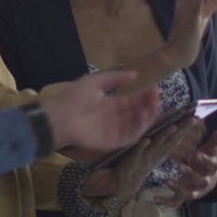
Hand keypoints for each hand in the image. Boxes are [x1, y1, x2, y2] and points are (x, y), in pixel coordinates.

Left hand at [42, 71, 157, 151]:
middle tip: (157, 96)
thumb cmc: (73, 97)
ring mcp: (113, 130)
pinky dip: (139, 128)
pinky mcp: (112, 142)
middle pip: (136, 112)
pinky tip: (144, 116)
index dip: (143, 95)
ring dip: (146, 116)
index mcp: (109, 104)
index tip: (154, 87)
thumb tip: (135, 74)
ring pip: (135, 124)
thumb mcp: (95, 82)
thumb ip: (115, 78)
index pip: (131, 101)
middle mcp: (113, 118)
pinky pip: (129, 136)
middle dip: (148, 104)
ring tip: (154, 105)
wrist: (59, 117)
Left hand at [81, 117, 198, 199]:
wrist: (125, 183)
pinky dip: (142, 146)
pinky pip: (137, 152)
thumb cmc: (139, 163)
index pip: (175, 137)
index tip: (195, 117)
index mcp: (161, 151)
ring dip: (165, 136)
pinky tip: (147, 139)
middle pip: (170, 140)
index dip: (185, 128)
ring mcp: (145, 158)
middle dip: (181, 129)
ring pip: (156, 146)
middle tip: (192, 119)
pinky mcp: (132, 161)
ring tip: (174, 126)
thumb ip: (161, 139)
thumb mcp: (153, 151)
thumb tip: (171, 123)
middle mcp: (156, 154)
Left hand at [157, 130, 216, 206]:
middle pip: (199, 181)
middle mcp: (203, 183)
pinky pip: (175, 202)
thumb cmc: (206, 163)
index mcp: (211, 171)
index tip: (197, 154)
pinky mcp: (183, 197)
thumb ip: (214, 143)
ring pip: (187, 193)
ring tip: (167, 180)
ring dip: (177, 188)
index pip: (210, 166)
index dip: (204, 161)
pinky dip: (166, 201)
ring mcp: (193, 191)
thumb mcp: (210, 152)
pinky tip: (155, 198)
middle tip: (179, 166)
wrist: (207, 182)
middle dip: (190, 174)